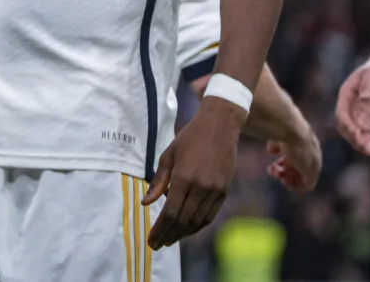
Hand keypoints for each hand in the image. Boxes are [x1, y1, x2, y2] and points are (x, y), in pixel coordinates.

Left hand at [142, 97, 244, 248]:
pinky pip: (210, 215)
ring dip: (183, 233)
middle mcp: (201, 187)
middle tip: (158, 244)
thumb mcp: (168, 155)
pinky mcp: (224, 191)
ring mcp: (215, 191)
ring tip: (170, 239)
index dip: (160, 229)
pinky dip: (197, 225)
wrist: (219, 127)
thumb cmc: (189, 138)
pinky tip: (187, 229)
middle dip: (169, 235)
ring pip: (198, 221)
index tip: (151, 241)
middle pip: (183, 220)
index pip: (170, 212)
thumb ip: (158, 182)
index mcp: (184, 178)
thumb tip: (145, 203)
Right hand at [266, 124, 321, 191]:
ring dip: (287, 179)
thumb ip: (275, 145)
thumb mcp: (277, 136)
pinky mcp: (312, 172)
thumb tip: (272, 151)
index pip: (296, 160)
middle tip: (273, 171)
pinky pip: (306, 186)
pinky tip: (285, 181)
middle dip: (284, 172)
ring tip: (277, 174)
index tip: (273, 165)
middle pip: (299, 170)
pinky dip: (294, 186)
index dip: (283, 164)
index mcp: (305, 146)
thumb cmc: (283, 129)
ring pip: (301, 178)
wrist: (291, 129)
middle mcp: (311, 156)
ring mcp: (313, 164)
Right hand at [337, 58, 369, 155]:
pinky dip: (367, 145)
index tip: (354, 131)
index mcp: (345, 95)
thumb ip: (368, 84)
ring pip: (353, 135)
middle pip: (344, 127)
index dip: (345, 122)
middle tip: (364, 143)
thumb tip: (363, 97)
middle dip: (352, 136)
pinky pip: (364, 137)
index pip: (341, 112)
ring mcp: (358, 116)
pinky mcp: (368, 122)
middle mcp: (349, 108)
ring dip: (359, 144)